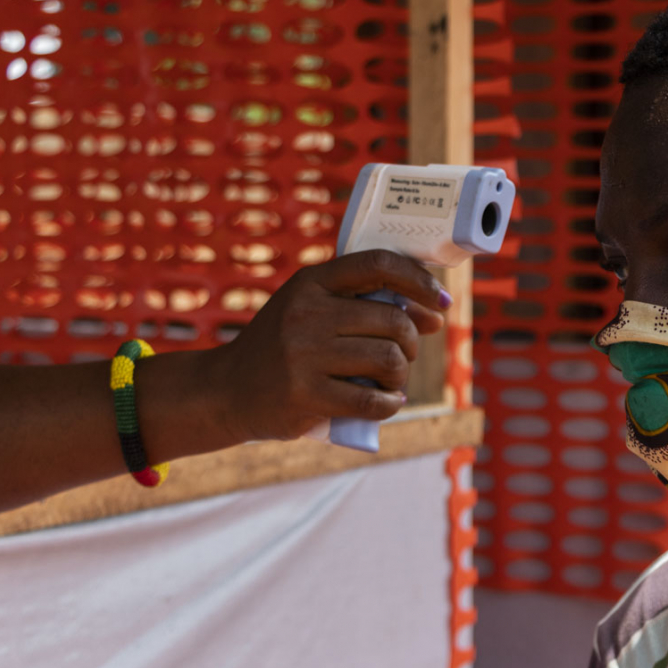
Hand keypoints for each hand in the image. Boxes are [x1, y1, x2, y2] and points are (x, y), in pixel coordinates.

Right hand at [207, 250, 448, 442]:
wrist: (226, 390)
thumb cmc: (283, 347)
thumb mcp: (311, 309)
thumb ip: (364, 305)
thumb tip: (433, 314)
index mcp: (311, 282)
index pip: (378, 264)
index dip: (418, 280)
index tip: (440, 300)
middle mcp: (307, 313)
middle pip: (394, 320)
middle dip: (411, 341)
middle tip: (402, 354)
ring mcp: (304, 355)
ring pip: (389, 359)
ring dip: (400, 375)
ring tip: (390, 381)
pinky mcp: (305, 395)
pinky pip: (372, 401)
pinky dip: (390, 404)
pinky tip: (387, 401)